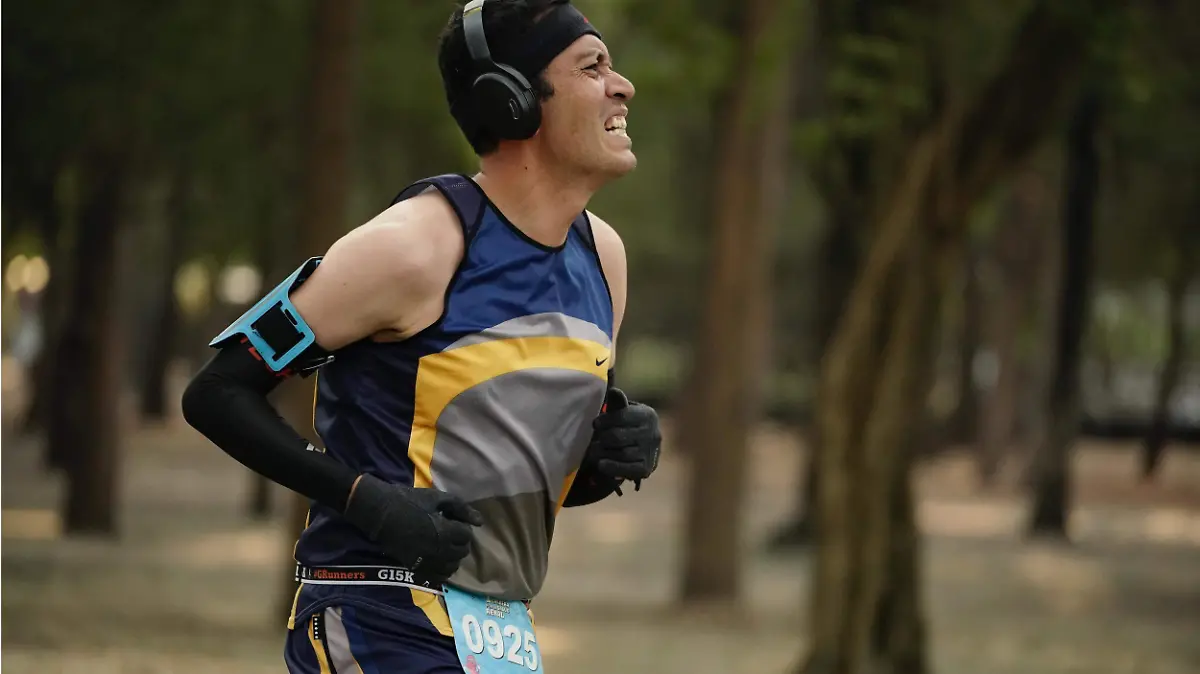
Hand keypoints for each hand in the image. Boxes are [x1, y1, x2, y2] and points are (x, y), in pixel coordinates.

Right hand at [343, 474, 482, 578]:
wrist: (380, 512)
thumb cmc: (410, 500)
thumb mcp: (437, 498)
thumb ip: (461, 508)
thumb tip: (479, 521)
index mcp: (445, 531)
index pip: (467, 536)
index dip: (464, 528)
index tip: (456, 522)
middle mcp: (438, 549)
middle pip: (461, 552)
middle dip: (460, 543)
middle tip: (452, 533)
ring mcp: (427, 560)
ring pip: (451, 567)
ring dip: (453, 557)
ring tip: (446, 547)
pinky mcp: (415, 567)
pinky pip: (437, 577)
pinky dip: (442, 571)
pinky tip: (439, 561)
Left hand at [587, 388, 661, 488]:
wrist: (645, 448)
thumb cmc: (629, 425)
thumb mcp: (625, 411)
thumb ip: (618, 403)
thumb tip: (614, 391)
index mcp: (648, 415)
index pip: (621, 416)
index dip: (605, 420)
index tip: (595, 424)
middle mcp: (653, 434)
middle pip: (617, 437)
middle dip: (602, 438)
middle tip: (596, 439)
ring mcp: (650, 453)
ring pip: (620, 454)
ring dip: (603, 453)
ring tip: (595, 451)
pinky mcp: (646, 469)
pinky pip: (625, 469)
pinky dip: (610, 467)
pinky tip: (601, 464)